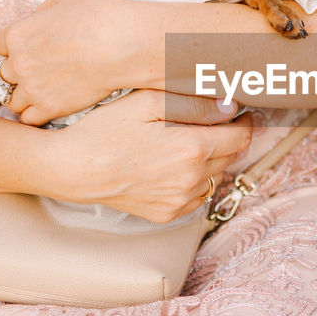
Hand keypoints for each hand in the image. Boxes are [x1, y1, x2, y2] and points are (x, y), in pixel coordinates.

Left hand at [0, 0, 140, 124]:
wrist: (125, 45)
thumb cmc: (101, 16)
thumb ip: (45, 10)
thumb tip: (41, 19)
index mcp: (18, 33)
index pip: (0, 45)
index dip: (14, 47)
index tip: (26, 50)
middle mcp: (20, 62)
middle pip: (3, 74)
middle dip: (17, 72)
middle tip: (35, 72)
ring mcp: (33, 88)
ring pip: (11, 99)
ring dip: (22, 96)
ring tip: (39, 93)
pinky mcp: (50, 107)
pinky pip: (27, 119)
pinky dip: (33, 115)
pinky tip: (45, 107)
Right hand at [47, 89, 249, 221]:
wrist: (73, 169)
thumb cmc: (105, 129)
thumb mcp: (148, 102)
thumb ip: (194, 104)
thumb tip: (230, 107)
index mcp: (193, 148)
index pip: (242, 136)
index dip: (243, 121)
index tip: (236, 111)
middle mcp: (192, 179)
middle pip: (232, 156)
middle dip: (227, 137)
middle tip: (208, 122)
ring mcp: (181, 200)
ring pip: (217, 176)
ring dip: (212, 159)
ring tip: (185, 142)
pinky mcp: (168, 213)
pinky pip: (197, 195)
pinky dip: (195, 180)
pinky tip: (173, 165)